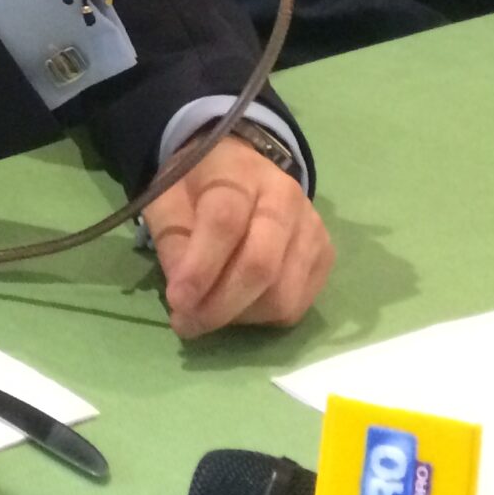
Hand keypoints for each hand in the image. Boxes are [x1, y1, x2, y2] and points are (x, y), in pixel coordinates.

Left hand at [146, 134, 332, 338]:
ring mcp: (312, 228)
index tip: (177, 302)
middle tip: (188, 323)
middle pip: (262, 264)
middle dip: (221, 304)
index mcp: (239, 173)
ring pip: (283, 294)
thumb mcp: (168, 200)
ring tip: (210, 311)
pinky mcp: (325, 255)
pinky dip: (263, 316)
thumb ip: (173, 243)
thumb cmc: (198, 188)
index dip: (200, 268)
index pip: (225, 222)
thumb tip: (185, 297)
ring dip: (240, 315)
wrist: (240, 171)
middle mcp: (285, 197)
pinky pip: (297, 305)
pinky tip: (239, 303)